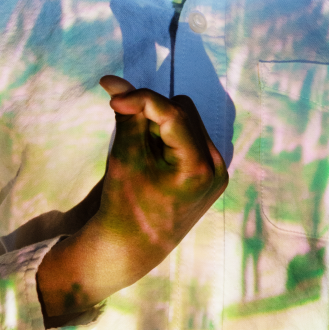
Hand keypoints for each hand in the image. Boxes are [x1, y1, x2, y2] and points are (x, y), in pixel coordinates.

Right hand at [37, 75, 227, 324]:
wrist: (132, 248)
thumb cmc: (124, 206)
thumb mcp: (124, 158)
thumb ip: (126, 116)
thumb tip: (115, 81)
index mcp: (200, 168)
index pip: (173, 113)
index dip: (140, 98)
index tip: (111, 95)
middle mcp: (217, 166)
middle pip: (182, 110)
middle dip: (150, 111)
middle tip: (123, 125)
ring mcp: (216, 169)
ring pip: (185, 119)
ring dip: (157, 122)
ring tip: (138, 149)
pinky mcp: (208, 171)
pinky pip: (187, 136)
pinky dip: (164, 135)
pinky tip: (149, 156)